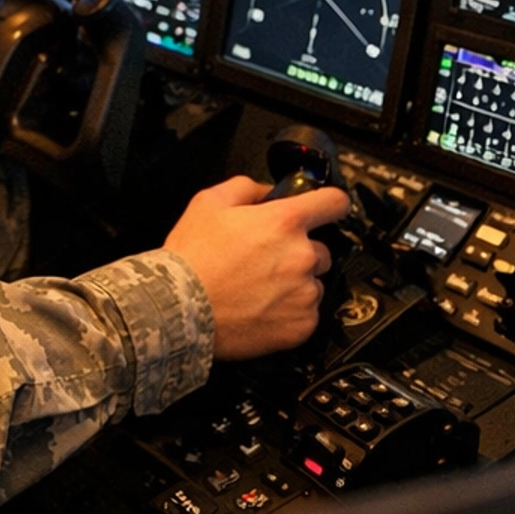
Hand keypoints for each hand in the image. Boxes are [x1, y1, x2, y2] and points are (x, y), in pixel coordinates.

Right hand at [163, 175, 351, 358]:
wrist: (179, 309)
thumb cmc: (192, 259)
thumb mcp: (209, 202)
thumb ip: (246, 187)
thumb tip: (267, 191)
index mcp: (285, 221)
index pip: (335, 203)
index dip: (331, 203)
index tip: (328, 210)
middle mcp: (302, 256)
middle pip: (322, 249)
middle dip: (299, 252)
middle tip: (266, 261)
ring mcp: (305, 293)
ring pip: (314, 283)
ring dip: (296, 284)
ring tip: (259, 289)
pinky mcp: (302, 325)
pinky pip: (307, 314)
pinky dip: (290, 312)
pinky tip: (262, 308)